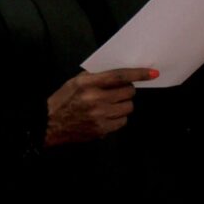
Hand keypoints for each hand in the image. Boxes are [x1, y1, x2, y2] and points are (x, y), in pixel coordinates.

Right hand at [43, 68, 157, 146]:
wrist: (50, 123)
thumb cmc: (63, 99)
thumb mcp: (76, 81)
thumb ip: (96, 76)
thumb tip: (120, 74)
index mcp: (88, 83)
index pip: (119, 76)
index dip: (138, 74)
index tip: (153, 73)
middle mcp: (95, 99)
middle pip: (128, 92)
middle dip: (127, 90)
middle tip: (118, 91)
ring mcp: (99, 116)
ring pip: (127, 107)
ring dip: (123, 104)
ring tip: (110, 104)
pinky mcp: (102, 129)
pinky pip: (122, 121)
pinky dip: (118, 117)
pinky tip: (107, 115)